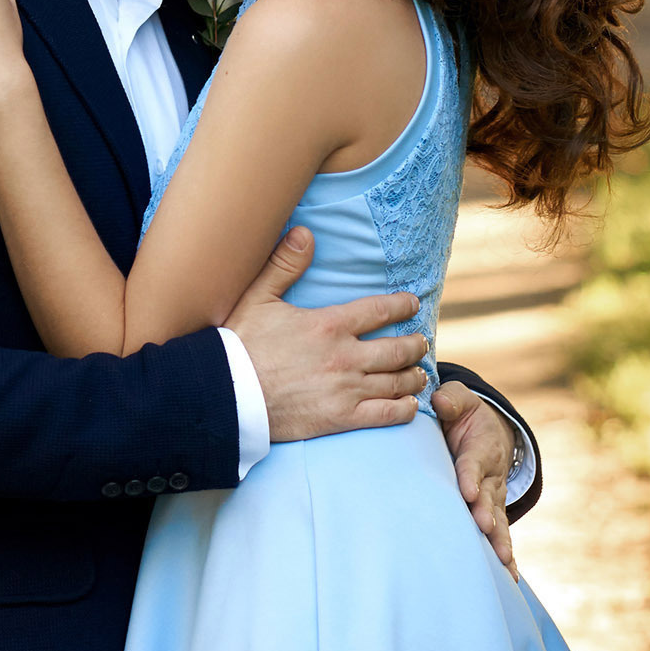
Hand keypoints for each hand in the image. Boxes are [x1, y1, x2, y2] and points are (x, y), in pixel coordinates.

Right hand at [224, 228, 427, 439]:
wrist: (229, 393)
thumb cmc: (240, 344)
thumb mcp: (257, 297)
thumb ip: (284, 264)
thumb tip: (305, 233)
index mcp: (329, 324)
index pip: (380, 310)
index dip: (402, 305)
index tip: (413, 304)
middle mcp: (345, 356)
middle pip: (397, 348)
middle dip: (415, 343)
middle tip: (421, 341)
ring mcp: (346, 389)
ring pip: (397, 381)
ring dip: (414, 375)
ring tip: (419, 372)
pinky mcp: (341, 418)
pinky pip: (387, 414)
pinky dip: (405, 409)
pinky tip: (410, 404)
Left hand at [433, 380, 519, 580]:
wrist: (487, 431)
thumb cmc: (464, 415)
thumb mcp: (460, 400)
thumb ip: (451, 400)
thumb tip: (439, 402)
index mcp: (480, 448)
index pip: (473, 463)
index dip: (470, 476)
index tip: (468, 492)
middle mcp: (490, 476)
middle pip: (489, 496)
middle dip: (486, 511)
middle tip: (483, 526)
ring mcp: (493, 496)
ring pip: (497, 519)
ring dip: (499, 538)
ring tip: (502, 559)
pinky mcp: (491, 511)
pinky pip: (499, 534)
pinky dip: (505, 555)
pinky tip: (509, 578)